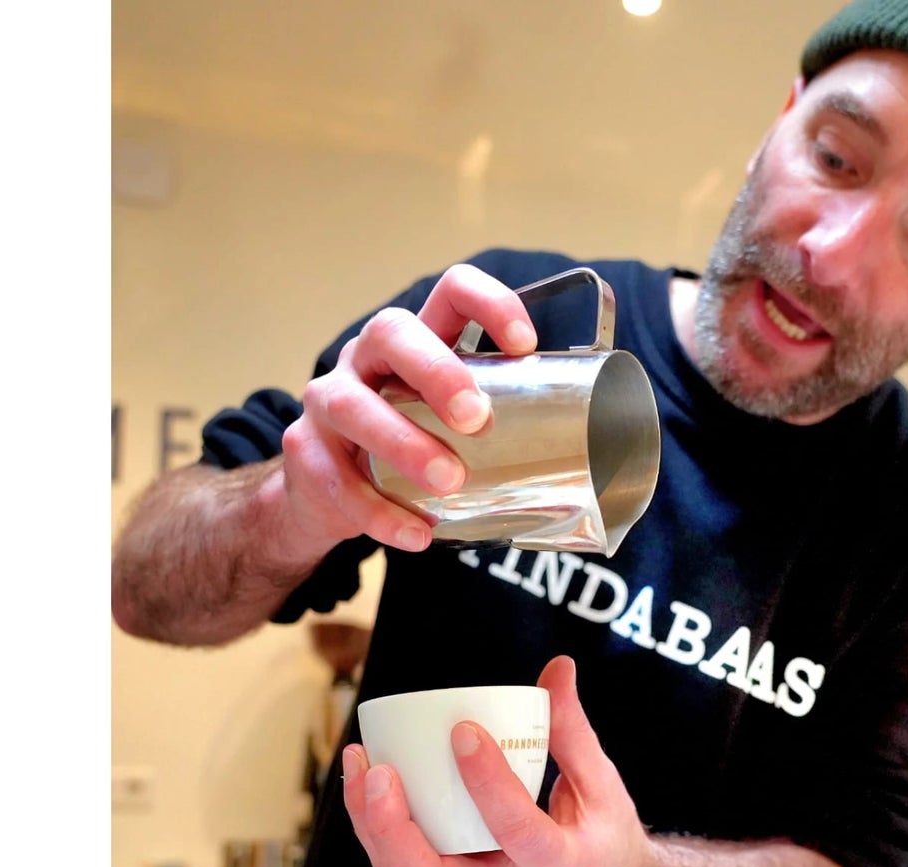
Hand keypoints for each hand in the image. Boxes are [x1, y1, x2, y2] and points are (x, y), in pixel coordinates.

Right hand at [278, 264, 537, 555]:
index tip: (525, 344)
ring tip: (448, 482)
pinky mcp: (305, 452)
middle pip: (392, 333)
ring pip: (354, 406)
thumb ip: (501, 429)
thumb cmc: (408, 450)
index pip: (450, 292)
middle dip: (437, 371)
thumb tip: (602, 462)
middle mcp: (366, 359)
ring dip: (404, 443)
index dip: (489, 304)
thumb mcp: (448, 426)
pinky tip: (416, 534)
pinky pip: (337, 480)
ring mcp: (328, 401)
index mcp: (415, 343)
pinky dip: (379, 512)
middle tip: (476, 418)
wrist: (323, 494)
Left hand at [341, 656, 649, 866]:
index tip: (464, 729)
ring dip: (371, 824)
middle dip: (395, 830)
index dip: (488, 783)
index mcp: (555, 864)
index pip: (518, 831)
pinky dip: (374, 822)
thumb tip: (559, 667)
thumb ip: (573, 729)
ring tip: (360, 760)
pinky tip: (364, 773)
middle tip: (381, 773)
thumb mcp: (601, 784)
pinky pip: (399, 863)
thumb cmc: (602, 834)